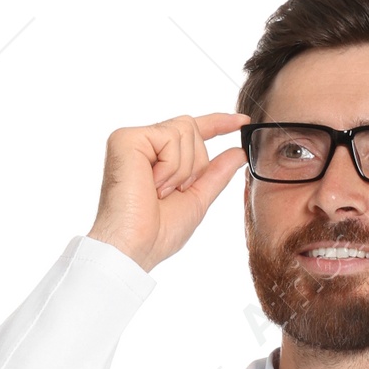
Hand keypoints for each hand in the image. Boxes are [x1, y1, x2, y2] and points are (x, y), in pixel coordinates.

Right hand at [89, 112, 248, 270]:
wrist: (134, 248)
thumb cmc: (158, 233)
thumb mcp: (197, 200)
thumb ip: (216, 174)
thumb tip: (239, 152)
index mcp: (158, 157)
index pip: (192, 130)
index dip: (219, 123)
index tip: (243, 121)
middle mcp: (145, 144)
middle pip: (192, 128)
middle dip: (196, 164)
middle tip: (175, 192)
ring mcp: (133, 139)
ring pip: (185, 129)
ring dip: (183, 169)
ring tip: (160, 192)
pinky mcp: (126, 138)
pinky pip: (170, 137)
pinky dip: (171, 167)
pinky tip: (153, 185)